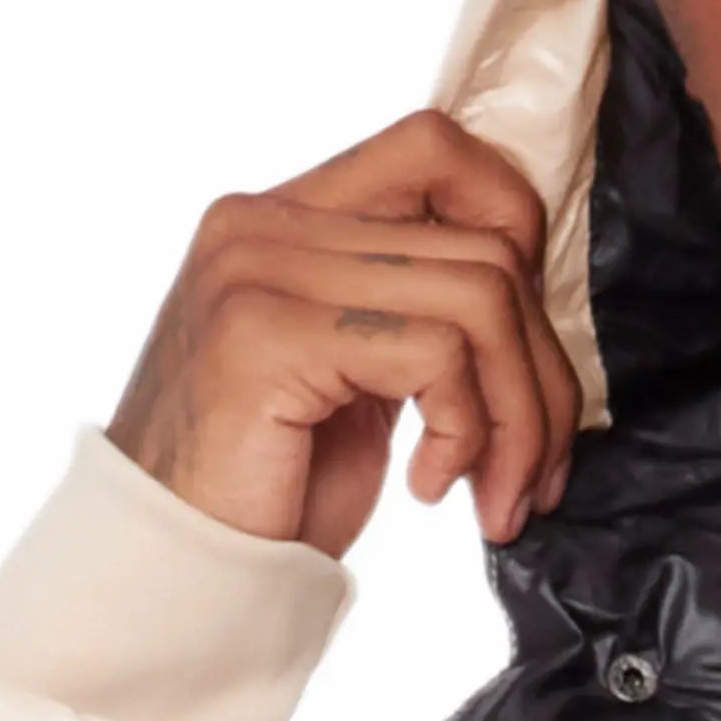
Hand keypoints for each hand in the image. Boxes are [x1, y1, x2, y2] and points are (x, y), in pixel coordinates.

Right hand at [107, 109, 578, 556]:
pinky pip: (438, 354)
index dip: (516, 232)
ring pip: (480, 298)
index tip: (530, 347)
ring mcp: (258, 271)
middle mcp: (262, 223)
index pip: (437, 150)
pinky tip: (429, 487)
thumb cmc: (269, 490)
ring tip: (496, 493)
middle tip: (535, 469)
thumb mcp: (355, 380)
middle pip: (485, 246)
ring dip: (519, 418)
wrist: (177, 570)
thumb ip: (412, 312)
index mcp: (283, 219)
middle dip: (543, 374)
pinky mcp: (268, 333)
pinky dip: (467, 433)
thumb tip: (531, 294)